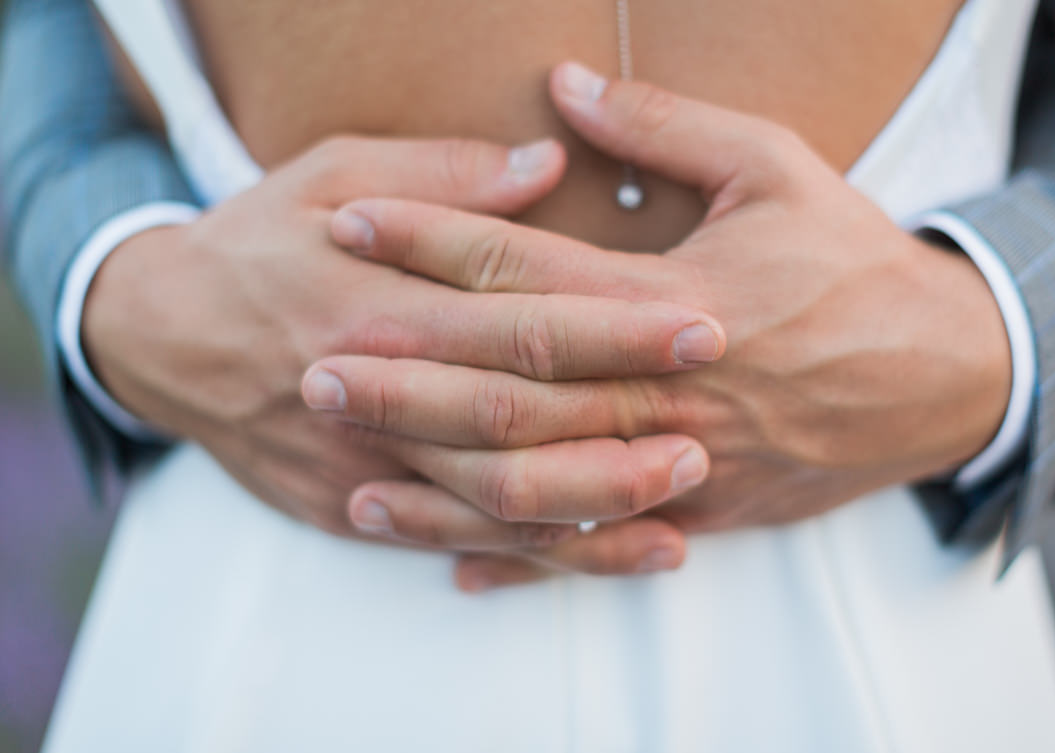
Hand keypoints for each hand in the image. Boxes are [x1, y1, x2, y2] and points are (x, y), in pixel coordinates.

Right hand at [83, 134, 719, 559]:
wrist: (161, 334)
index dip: (615, 328)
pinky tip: (611, 550)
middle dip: (619, 428)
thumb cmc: (257, 244)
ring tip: (679, 495)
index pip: (519, 320)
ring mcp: (363, 462)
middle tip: (711, 425)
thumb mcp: (329, 175)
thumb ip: (443, 176)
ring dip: (593, 507)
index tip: (698, 324)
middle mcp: (375, 392)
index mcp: (379, 300)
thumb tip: (547, 163)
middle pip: (515, 424)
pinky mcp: (353, 507)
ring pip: (494, 504)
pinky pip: (458, 543)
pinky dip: (538, 557)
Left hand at [323, 62, 1011, 586]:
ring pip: (541, 479)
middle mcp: (665, 388)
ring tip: (353, 466)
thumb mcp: (773, 169)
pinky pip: (598, 544)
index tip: (352, 224)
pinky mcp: (701, 512)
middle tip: (313, 365)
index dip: (432, 240)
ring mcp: (682, 463)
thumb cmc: (853, 264)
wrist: (943, 374)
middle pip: (509, 386)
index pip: (526, 266)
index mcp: (673, 296)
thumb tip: (564, 85)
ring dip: (441, 476)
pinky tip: (452, 559)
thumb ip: (663, 127)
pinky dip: (525, 556)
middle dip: (405, 377)